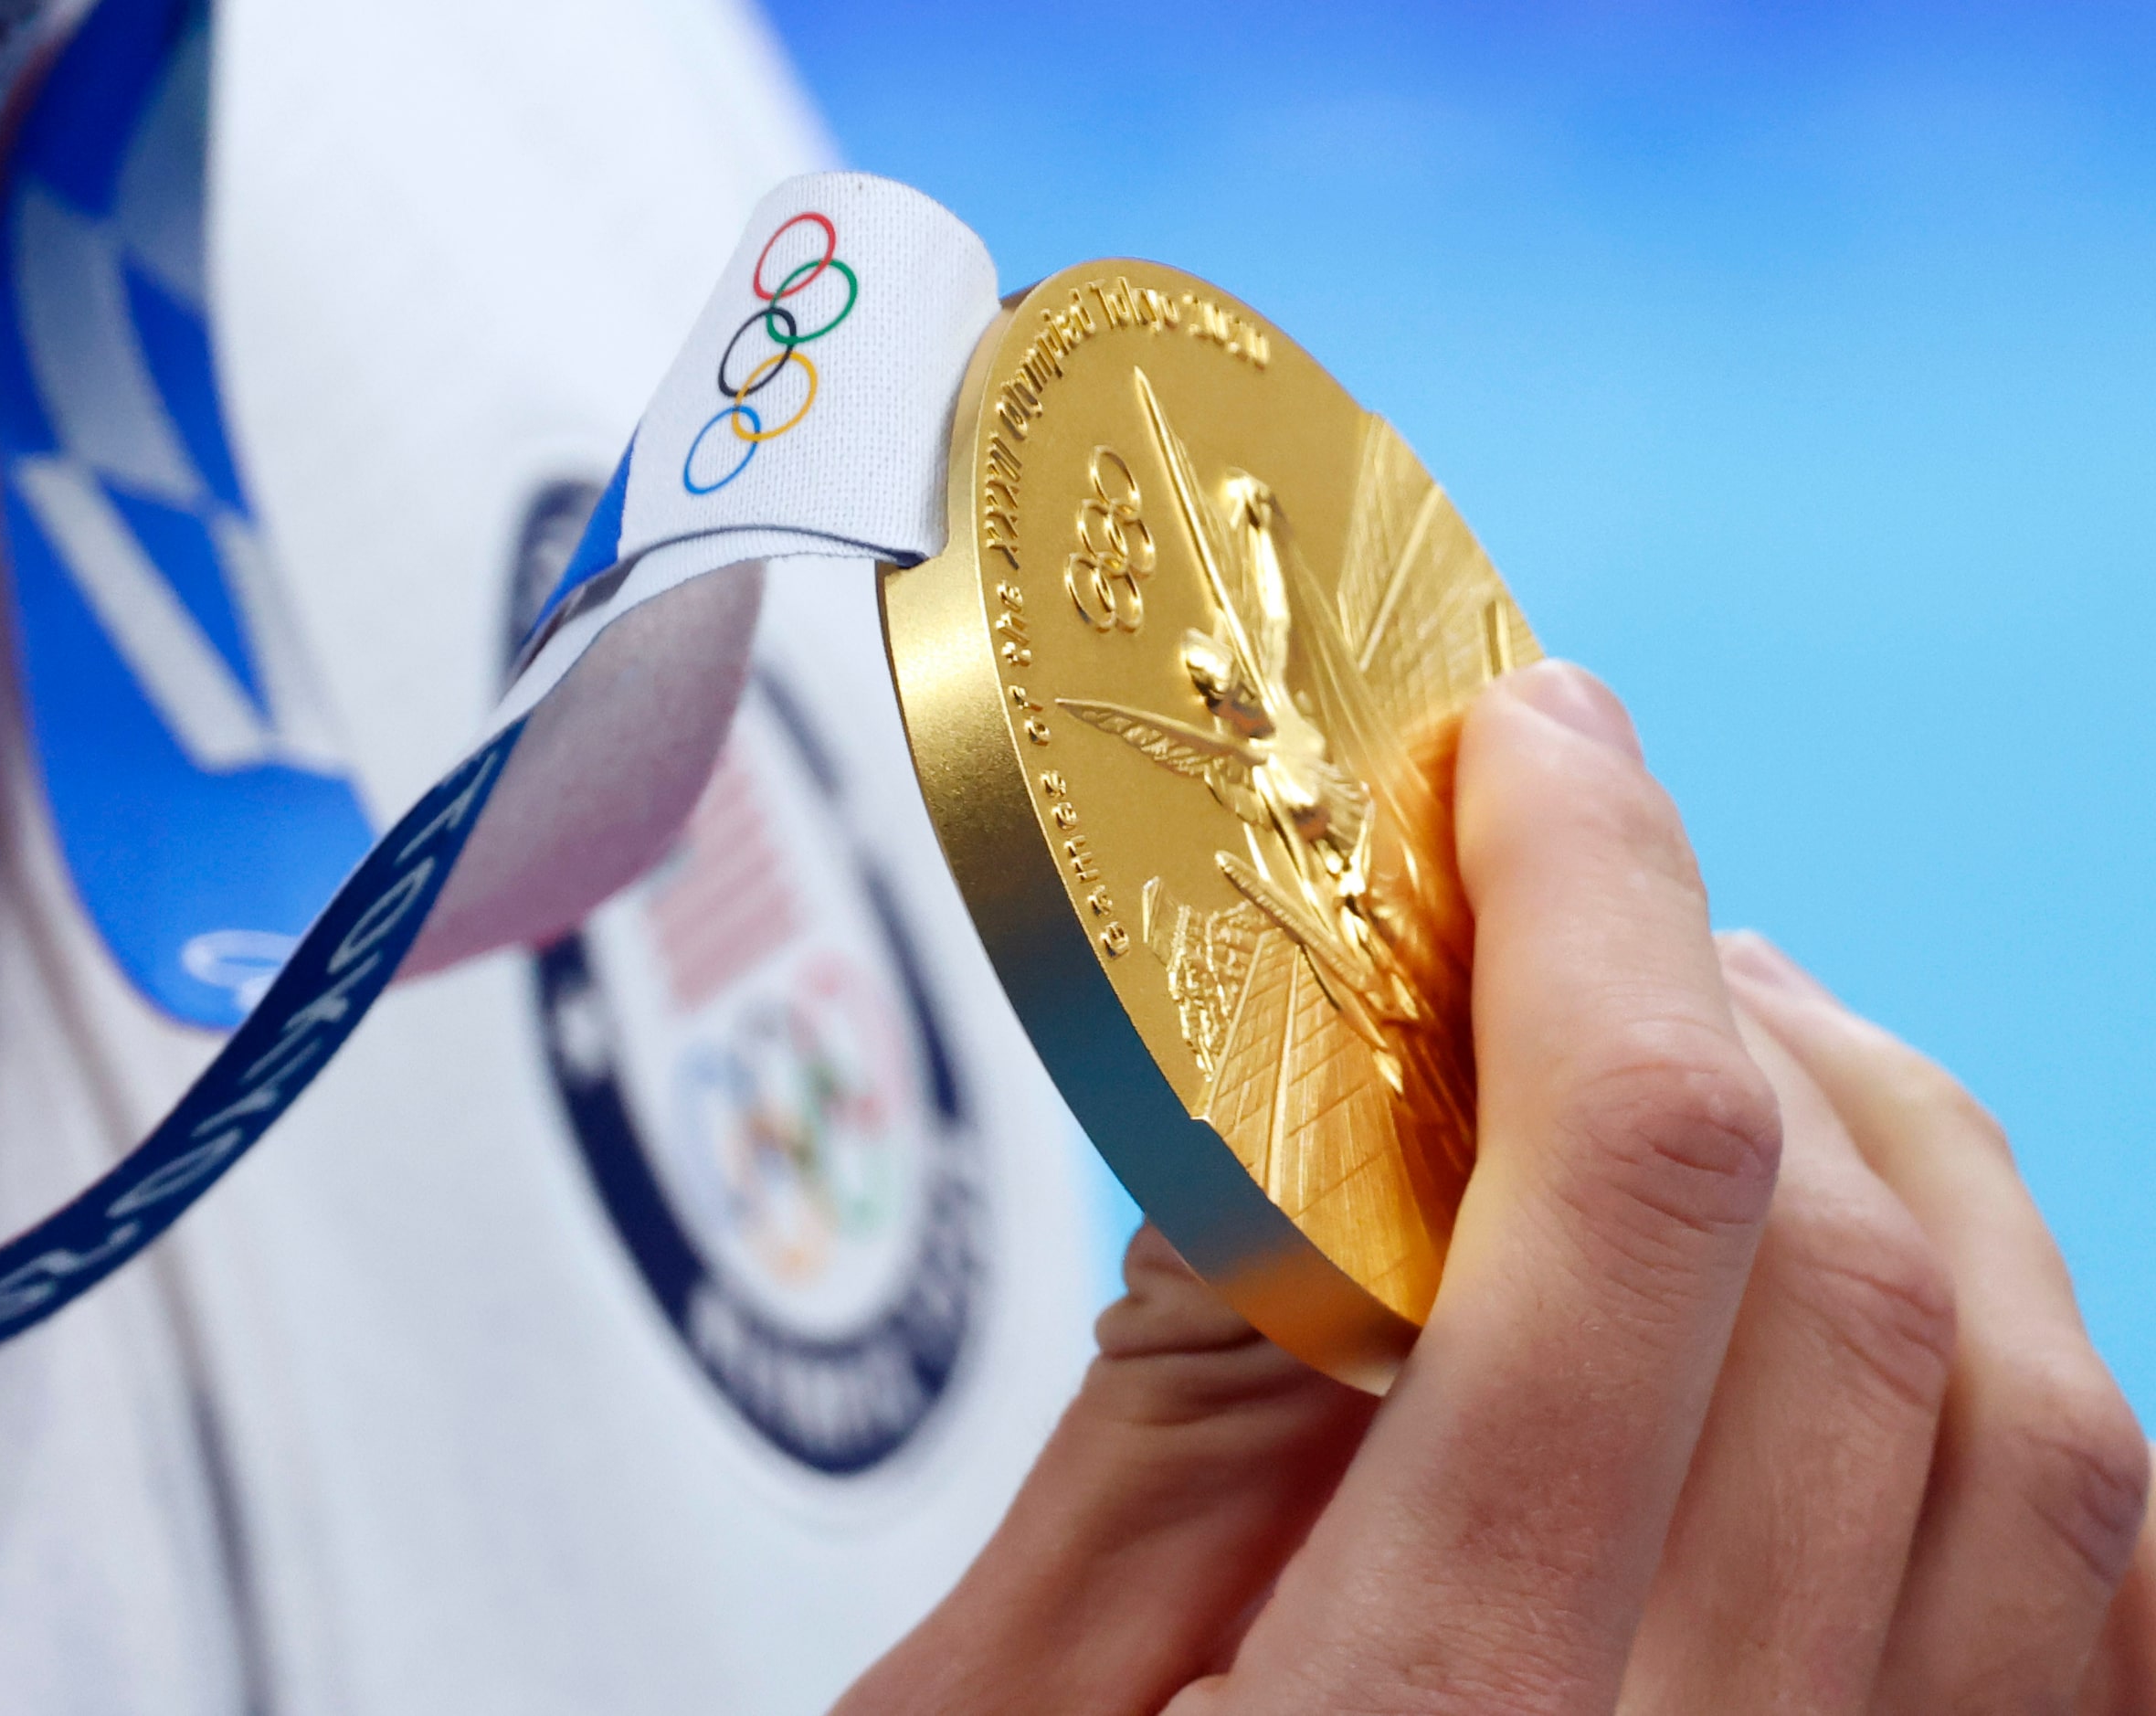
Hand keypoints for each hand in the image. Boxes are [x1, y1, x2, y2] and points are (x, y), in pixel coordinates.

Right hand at [835, 661, 2153, 1714]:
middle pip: (1897, 1305)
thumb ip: (1164, 1438)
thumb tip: (1298, 1127)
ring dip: (1923, 1165)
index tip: (1538, 751)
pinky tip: (1875, 1305)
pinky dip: (2029, 1400)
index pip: (1631, 1216)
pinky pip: (2091, 1632)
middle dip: (1756, 1000)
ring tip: (1746, 1047)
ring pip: (2069, 1452)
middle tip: (1609, 883)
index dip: (1602, 910)